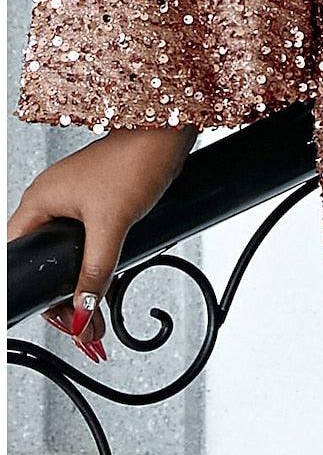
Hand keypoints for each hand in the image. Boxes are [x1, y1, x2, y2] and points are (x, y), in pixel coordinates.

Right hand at [7, 124, 198, 364]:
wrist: (170, 130)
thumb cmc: (136, 159)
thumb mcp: (113, 223)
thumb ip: (96, 269)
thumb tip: (83, 311)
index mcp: (40, 201)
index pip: (20, 254)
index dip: (37, 288)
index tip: (58, 317)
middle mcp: (53, 201)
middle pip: (45, 260)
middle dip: (63, 295)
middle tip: (83, 324)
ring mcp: (77, 201)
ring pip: (69, 254)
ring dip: (82, 283)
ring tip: (96, 316)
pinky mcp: (101, 202)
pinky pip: (89, 242)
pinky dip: (96, 264)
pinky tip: (108, 285)